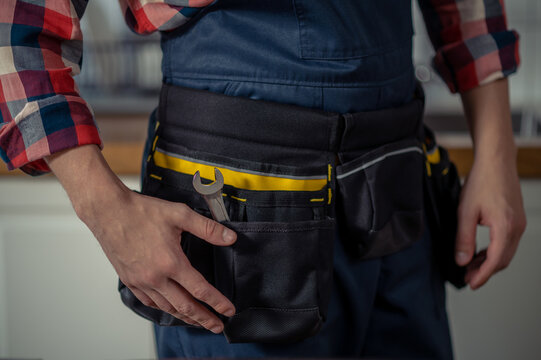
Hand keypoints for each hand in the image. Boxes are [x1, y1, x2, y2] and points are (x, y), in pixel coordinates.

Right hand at [82, 188, 237, 332]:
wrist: (108, 211)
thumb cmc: (141, 211)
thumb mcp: (180, 214)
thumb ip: (207, 228)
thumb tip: (230, 238)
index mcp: (171, 262)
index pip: (200, 290)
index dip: (217, 302)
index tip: (229, 311)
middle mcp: (155, 277)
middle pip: (185, 306)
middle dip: (204, 319)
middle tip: (217, 326)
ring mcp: (141, 281)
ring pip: (167, 307)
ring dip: (185, 316)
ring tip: (198, 321)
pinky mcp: (130, 280)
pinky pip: (149, 302)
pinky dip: (164, 308)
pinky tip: (170, 308)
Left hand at [455, 154, 525, 288]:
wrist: (496, 161)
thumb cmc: (482, 181)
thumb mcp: (465, 212)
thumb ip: (464, 239)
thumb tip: (462, 260)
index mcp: (505, 227)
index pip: (495, 261)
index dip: (482, 275)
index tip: (471, 284)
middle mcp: (517, 227)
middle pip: (503, 260)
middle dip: (485, 271)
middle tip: (467, 277)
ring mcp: (519, 223)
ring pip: (506, 252)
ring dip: (489, 262)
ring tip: (470, 266)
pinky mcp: (516, 219)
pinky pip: (507, 242)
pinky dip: (494, 251)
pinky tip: (480, 252)